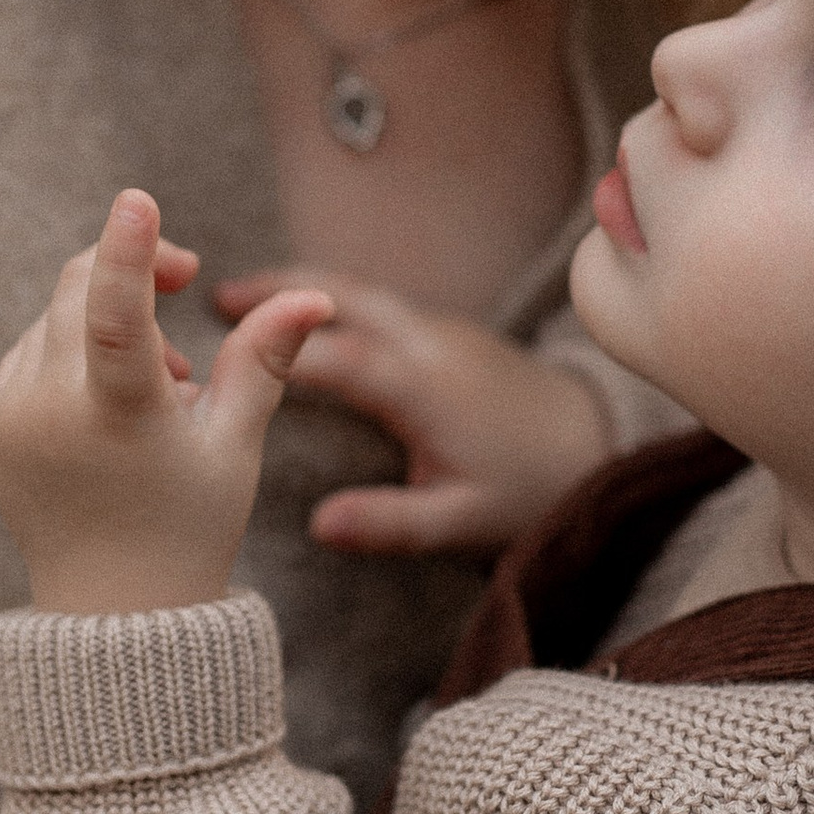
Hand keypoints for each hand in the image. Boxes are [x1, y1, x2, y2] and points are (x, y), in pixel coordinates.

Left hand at [0, 190, 329, 613]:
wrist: (113, 610)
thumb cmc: (189, 524)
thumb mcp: (234, 443)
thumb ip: (265, 360)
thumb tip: (315, 296)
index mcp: (116, 420)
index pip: (113, 318)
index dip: (127, 254)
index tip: (137, 200)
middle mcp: (49, 414)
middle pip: (79, 291)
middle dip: (133, 266)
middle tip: (187, 278)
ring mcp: (9, 417)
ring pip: (54, 314)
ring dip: (107, 315)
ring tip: (163, 384)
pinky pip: (31, 348)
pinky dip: (73, 347)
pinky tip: (116, 399)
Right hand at [214, 269, 608, 554]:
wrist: (598, 448)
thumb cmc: (529, 490)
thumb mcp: (461, 522)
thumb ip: (392, 523)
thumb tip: (320, 525)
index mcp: (424, 386)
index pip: (338, 357)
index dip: (279, 352)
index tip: (221, 354)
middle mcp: (429, 343)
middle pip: (345, 298)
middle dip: (280, 290)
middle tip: (215, 295)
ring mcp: (440, 330)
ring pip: (362, 293)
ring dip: (303, 288)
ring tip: (241, 295)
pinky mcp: (448, 333)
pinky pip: (379, 305)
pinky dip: (332, 302)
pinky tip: (303, 319)